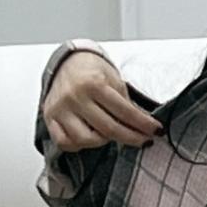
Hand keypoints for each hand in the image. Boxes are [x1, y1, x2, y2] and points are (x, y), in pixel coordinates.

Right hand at [42, 49, 161, 150]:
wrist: (67, 62)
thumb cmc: (92, 71)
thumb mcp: (113, 79)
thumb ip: (125, 102)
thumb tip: (142, 125)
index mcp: (94, 84)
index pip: (124, 111)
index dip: (143, 124)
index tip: (156, 131)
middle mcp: (75, 97)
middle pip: (108, 129)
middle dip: (131, 137)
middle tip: (143, 140)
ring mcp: (61, 109)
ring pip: (85, 139)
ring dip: (103, 142)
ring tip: (111, 135)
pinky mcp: (50, 117)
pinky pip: (64, 142)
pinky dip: (78, 145)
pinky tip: (89, 139)